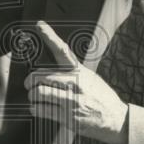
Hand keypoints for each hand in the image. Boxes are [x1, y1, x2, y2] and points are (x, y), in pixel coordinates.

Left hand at [23, 21, 128, 143]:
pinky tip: (39, 108)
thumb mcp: (89, 77)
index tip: (39, 24)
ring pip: (38, 93)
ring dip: (32, 96)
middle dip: (30, 81)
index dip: (49, 36)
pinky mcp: (68, 117)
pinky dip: (36, 108)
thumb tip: (53, 62)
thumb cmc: (100, 96)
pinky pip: (42, 110)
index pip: (62, 50)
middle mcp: (74, 83)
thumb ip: (72, 70)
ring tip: (35, 97)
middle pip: (41, 76)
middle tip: (28, 84)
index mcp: (79, 71)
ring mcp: (71, 100)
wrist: (115, 118)